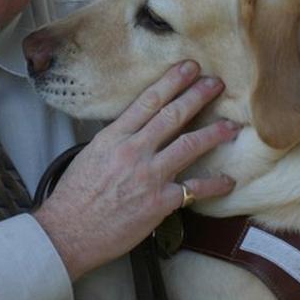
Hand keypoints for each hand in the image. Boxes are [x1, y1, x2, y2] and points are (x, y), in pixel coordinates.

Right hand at [32, 61, 238, 279]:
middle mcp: (133, 151)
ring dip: (213, 133)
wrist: (68, 231)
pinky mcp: (159, 202)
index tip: (188, 67)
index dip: (171, 81)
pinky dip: (214, 184)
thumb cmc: (75, 196)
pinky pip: (194, 189)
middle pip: (172, 115)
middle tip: (216, 83)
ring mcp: (148, 176)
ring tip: (231, 125)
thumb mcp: (91, 155)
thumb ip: (116, 139)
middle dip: (197, 95)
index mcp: (114, 137)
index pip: (147, 101)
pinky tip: (228, 180)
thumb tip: (135, 127)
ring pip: (189, 145)